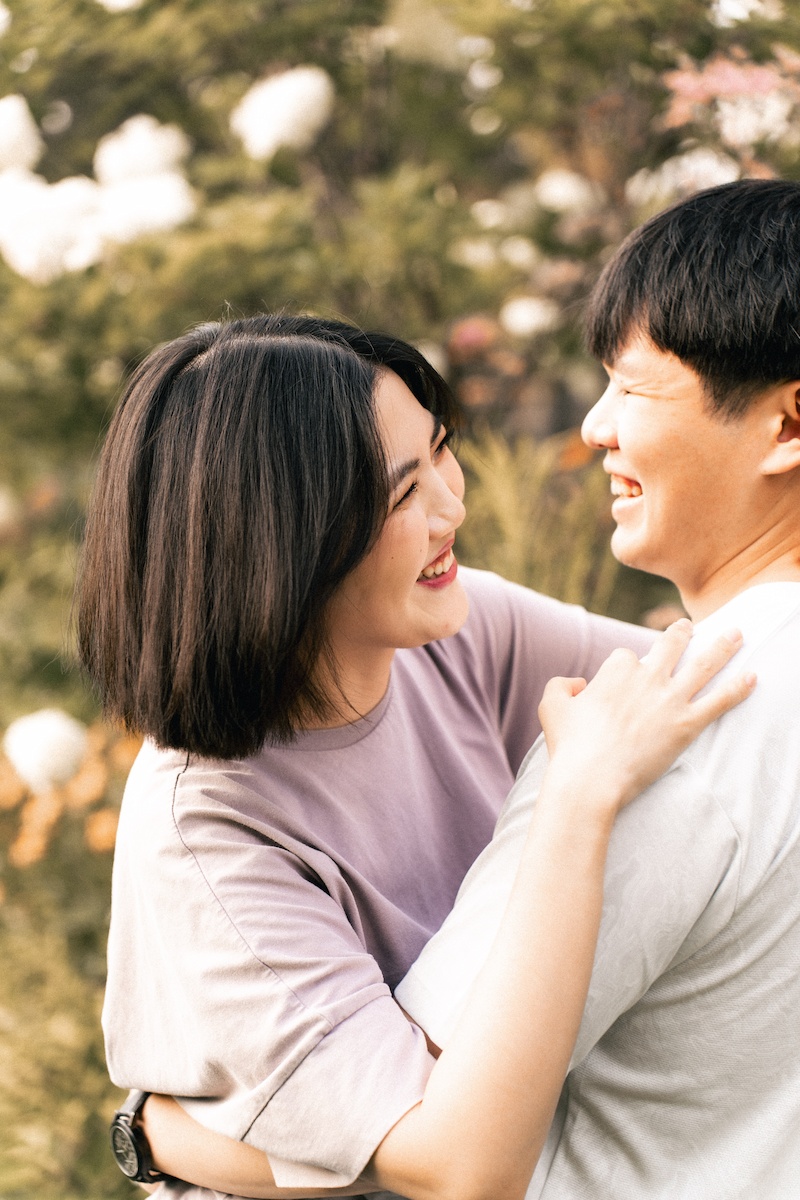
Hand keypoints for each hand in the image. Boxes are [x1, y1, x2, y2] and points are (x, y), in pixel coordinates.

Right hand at [538, 619, 754, 812]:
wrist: (591, 777)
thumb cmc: (569, 744)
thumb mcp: (550, 705)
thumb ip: (561, 684)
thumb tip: (579, 683)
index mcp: (616, 670)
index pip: (628, 656)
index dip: (626, 668)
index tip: (625, 680)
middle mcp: (648, 677)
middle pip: (671, 645)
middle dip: (681, 633)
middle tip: (689, 626)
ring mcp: (670, 700)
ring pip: (703, 664)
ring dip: (722, 646)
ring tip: (736, 634)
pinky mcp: (687, 725)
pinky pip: (719, 701)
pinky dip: (738, 688)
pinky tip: (753, 677)